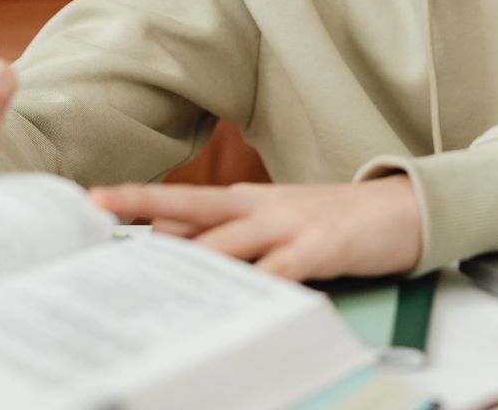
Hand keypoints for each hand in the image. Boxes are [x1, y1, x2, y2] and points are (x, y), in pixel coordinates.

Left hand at [89, 176, 423, 280]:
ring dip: (188, 255)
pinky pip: (281, 270)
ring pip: (228, 239)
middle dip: (143, 203)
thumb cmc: (334, 220)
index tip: (94, 203)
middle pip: (192, 204)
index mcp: (246, 200)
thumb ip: (230, 234)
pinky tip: (237, 298)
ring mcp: (290, 224)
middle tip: (97, 202)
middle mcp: (260, 206)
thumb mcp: (276, 221)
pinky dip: (259, 285)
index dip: (139, 204)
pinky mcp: (320, 246)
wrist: (402, 209)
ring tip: (150, 271)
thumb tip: (172, 247)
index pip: (183, 203)